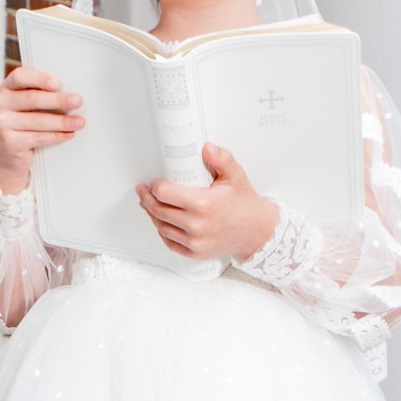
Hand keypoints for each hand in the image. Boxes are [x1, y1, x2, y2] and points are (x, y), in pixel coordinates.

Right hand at [0, 66, 82, 193]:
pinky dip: (56, 136)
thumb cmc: (22, 125)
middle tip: (77, 101)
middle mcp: (0, 104)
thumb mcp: (26, 106)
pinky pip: (37, 137)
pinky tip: (69, 134)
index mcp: (7, 89)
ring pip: (37, 120)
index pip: (20, 76)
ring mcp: (2, 123)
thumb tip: (70, 93)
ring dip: (62, 121)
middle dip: (58, 100)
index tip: (57, 84)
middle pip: (31, 98)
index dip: (39, 79)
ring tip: (79, 122)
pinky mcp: (8, 142)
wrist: (7, 156)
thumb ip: (39, 95)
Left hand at [137, 142, 280, 260]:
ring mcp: (195, 242)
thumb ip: (222, 159)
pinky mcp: (196, 253)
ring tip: (150, 205)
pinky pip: (170, 243)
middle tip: (143, 191)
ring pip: (161, 228)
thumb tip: (207, 147)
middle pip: (158, 211)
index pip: (165, 193)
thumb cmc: (245, 205)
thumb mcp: (236, 176)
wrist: (257, 232)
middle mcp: (196, 225)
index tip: (153, 182)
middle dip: (147, 199)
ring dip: (152, 215)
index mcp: (203, 204)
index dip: (154, 187)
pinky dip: (163, 232)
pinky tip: (162, 223)